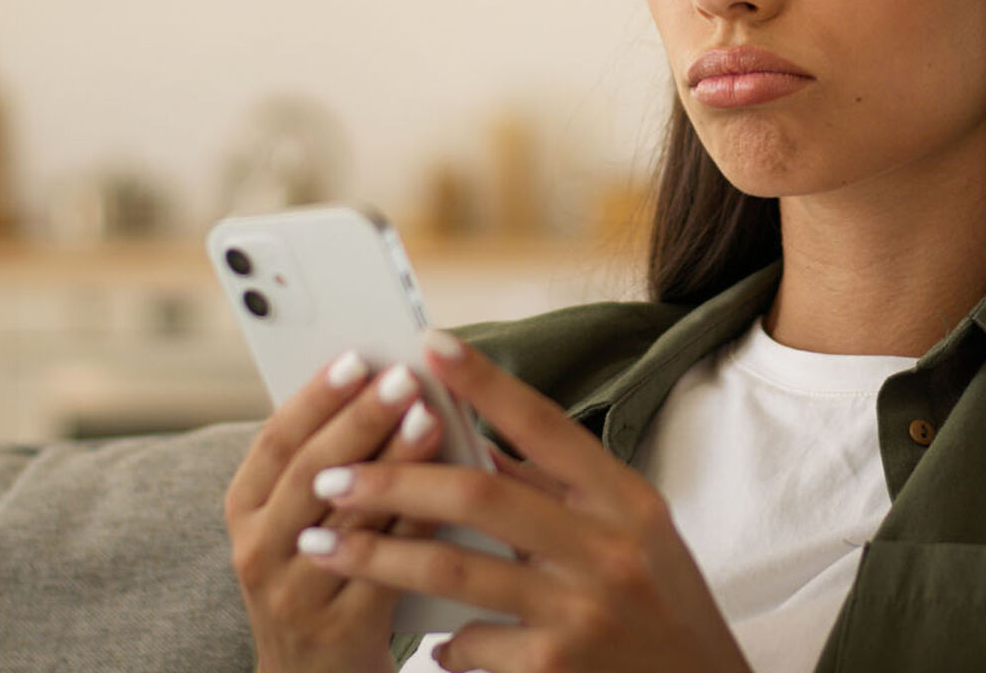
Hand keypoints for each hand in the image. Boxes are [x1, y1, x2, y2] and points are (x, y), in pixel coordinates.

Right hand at [224, 351, 446, 672]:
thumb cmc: (325, 575)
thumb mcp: (304, 519)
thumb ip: (332, 462)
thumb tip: (390, 384)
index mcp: (246, 509)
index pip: (276, 441)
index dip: (316, 397)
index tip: (357, 356)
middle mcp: (258, 549)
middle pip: (310, 471)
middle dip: (360, 419)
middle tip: (405, 377)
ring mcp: (293, 592)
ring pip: (347, 515)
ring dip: (392, 462)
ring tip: (432, 417)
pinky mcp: (338, 628)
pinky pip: (383, 564)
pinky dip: (416, 520)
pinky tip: (448, 487)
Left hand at [296, 329, 753, 672]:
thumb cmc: (663, 607)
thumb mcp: (635, 535)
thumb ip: (562, 493)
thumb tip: (479, 448)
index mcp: (626, 500)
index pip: (545, 425)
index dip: (486, 383)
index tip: (430, 345)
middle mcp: (606, 548)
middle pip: (480, 496)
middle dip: (393, 482)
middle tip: (333, 475)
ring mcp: (580, 611)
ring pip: (453, 572)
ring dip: (376, 557)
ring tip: (322, 544)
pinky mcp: (555, 668)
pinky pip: (471, 643)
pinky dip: (442, 644)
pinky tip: (430, 645)